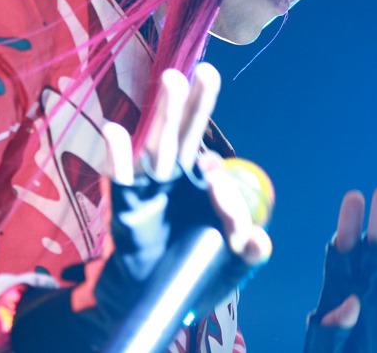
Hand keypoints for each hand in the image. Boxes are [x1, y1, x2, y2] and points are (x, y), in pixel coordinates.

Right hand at [14, 64, 270, 350]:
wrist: (145, 306)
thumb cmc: (187, 279)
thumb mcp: (228, 268)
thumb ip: (248, 252)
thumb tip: (261, 239)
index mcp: (198, 188)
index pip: (214, 171)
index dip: (224, 186)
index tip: (228, 213)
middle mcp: (173, 180)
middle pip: (186, 135)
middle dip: (196, 104)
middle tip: (208, 71)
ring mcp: (148, 190)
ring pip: (158, 146)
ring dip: (165, 113)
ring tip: (173, 79)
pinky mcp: (123, 209)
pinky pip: (119, 178)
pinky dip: (117, 155)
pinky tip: (115, 130)